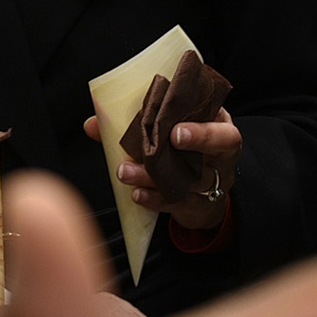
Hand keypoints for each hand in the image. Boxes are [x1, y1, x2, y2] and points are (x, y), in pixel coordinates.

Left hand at [84, 111, 240, 229]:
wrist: (197, 196)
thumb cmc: (178, 151)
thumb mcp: (162, 132)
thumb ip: (132, 124)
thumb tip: (93, 124)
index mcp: (215, 121)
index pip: (218, 113)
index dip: (202, 119)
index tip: (176, 126)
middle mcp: (221, 150)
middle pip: (223, 143)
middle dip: (199, 138)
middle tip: (171, 138)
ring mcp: (216, 179)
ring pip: (195, 177)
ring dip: (157, 175)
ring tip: (126, 171)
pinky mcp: (201, 204)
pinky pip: (181, 202)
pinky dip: (156, 199)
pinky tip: (137, 194)